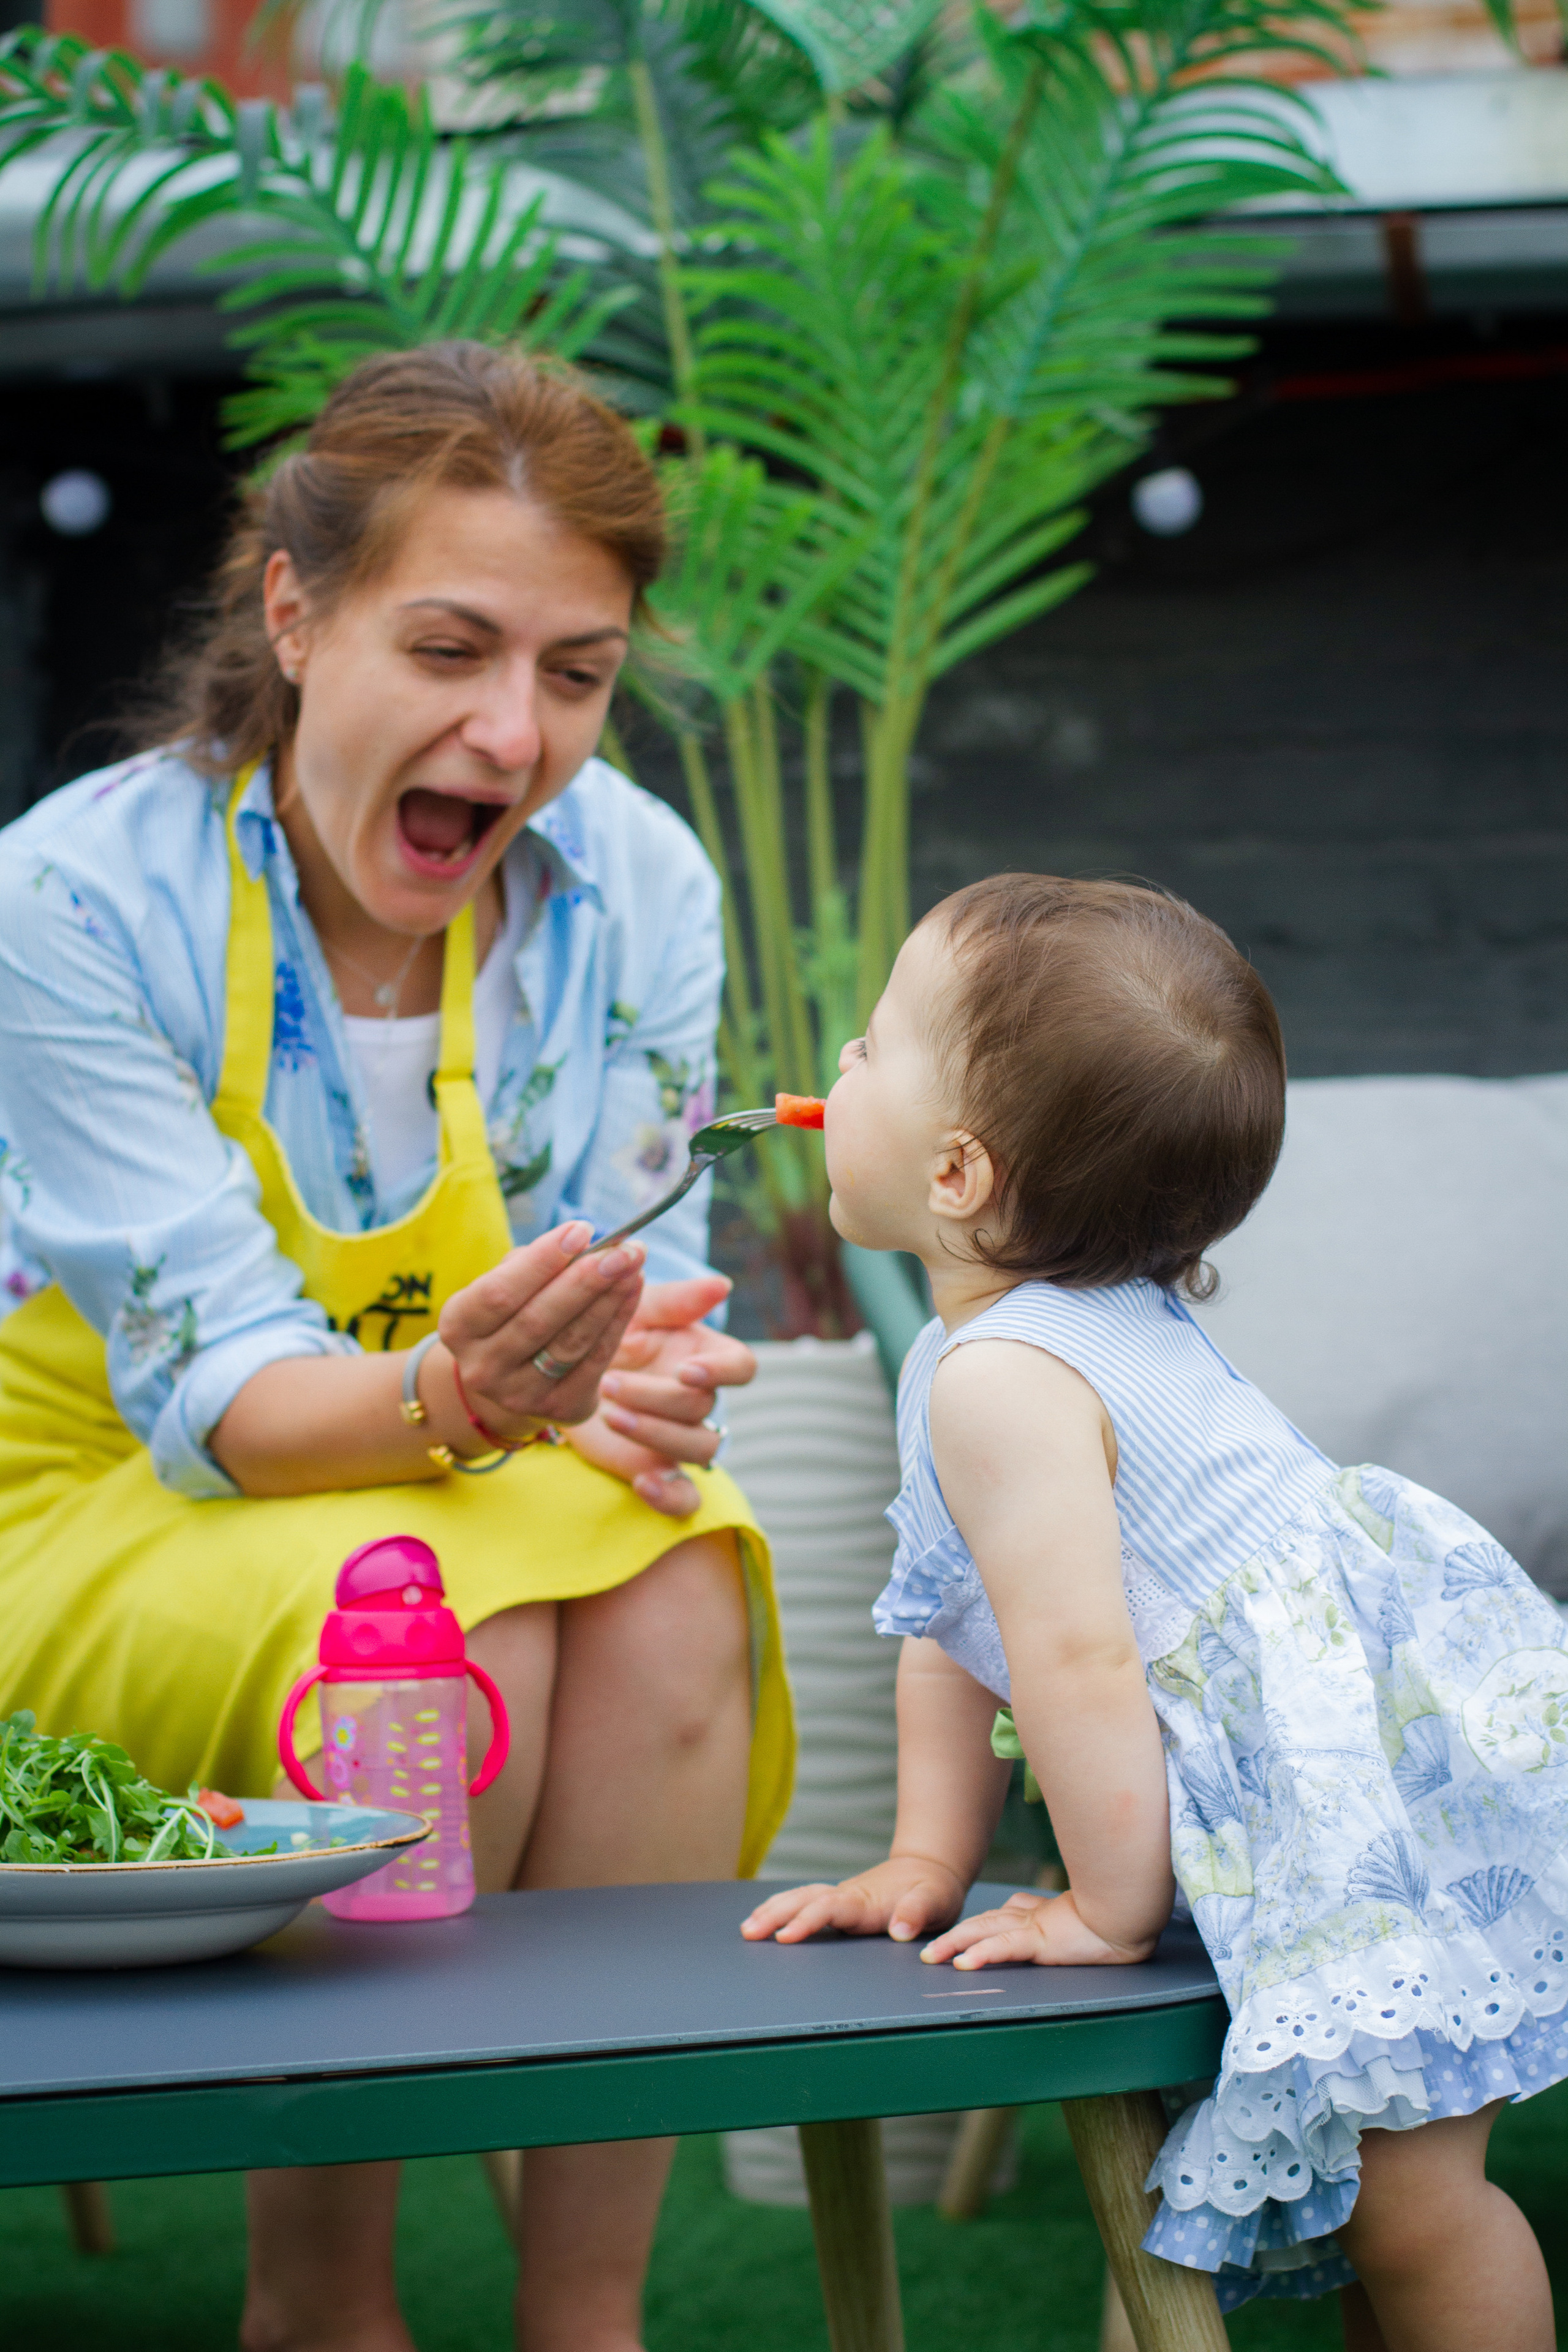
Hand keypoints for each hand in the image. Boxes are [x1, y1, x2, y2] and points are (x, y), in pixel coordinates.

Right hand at [438, 1222, 645, 1440]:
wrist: (510, 1379)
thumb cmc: (512, 1312)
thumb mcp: (505, 1284)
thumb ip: (533, 1263)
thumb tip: (583, 1242)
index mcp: (458, 1327)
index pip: (499, 1292)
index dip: (543, 1261)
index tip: (583, 1229)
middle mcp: (482, 1368)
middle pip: (539, 1320)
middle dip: (586, 1279)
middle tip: (624, 1248)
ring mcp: (519, 1396)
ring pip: (572, 1342)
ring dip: (609, 1298)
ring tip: (634, 1262)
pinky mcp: (559, 1409)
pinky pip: (596, 1361)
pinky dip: (619, 1321)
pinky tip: (634, 1289)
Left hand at [567, 1277, 755, 1517]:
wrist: (564, 1367)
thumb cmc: (607, 1327)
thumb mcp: (635, 1308)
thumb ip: (675, 1300)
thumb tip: (722, 1284)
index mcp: (706, 1355)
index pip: (741, 1366)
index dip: (720, 1371)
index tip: (685, 1369)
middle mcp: (702, 1398)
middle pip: (704, 1407)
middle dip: (658, 1396)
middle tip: (612, 1382)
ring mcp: (681, 1436)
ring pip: (699, 1448)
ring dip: (656, 1433)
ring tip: (610, 1415)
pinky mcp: (658, 1468)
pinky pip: (684, 1497)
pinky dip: (670, 1497)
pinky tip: (642, 1483)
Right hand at [740, 1855, 966, 1945]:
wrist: (931, 1868)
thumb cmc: (933, 1888)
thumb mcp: (935, 1900)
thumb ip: (917, 1912)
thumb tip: (899, 1931)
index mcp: (866, 1901)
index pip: (829, 1908)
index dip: (806, 1921)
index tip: (784, 1937)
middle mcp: (848, 1896)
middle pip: (804, 1900)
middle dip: (775, 1915)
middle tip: (749, 1933)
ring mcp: (842, 1898)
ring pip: (801, 1898)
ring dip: (773, 1910)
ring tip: (748, 1928)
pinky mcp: (841, 1903)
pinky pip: (806, 1902)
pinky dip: (783, 1907)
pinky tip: (767, 1918)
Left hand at [919, 1888, 1154, 1970]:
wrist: (1129, 1914)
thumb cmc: (1113, 1917)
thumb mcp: (1081, 1922)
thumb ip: (1063, 1920)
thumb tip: (1054, 1927)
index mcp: (1041, 1913)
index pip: (1004, 1914)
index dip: (979, 1926)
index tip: (962, 1937)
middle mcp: (1031, 1916)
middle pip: (982, 1922)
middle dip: (953, 1936)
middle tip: (928, 1951)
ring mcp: (1033, 1925)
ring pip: (982, 1931)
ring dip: (953, 1944)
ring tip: (931, 1957)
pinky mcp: (1040, 1938)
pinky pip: (1003, 1947)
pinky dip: (980, 1954)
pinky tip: (963, 1963)